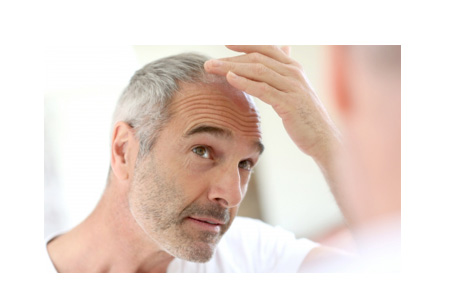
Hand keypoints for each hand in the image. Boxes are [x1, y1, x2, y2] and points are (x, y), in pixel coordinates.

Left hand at [204, 45, 339, 160]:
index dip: (246, 44)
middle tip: (210, 63)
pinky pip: (263, 89)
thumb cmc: (306, 115)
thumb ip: (287, 68)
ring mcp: (293, 87)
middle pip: (258, 58)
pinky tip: (230, 78)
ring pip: (258, 71)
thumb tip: (285, 48)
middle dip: (231, 59)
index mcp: (294, 68)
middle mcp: (294, 73)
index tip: (227, 43)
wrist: (323, 138)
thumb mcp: (297, 88)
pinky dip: (245, 82)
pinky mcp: (289, 103)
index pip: (267, 48)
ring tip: (212, 68)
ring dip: (232, 68)